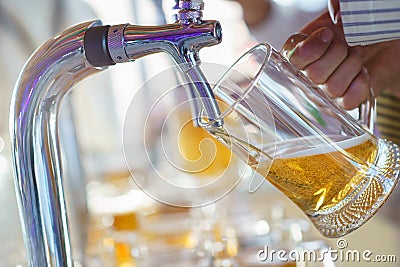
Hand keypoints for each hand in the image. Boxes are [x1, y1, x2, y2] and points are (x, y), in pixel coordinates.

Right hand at [281, 9, 399, 109]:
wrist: (382, 41)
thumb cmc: (358, 27)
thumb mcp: (345, 10)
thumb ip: (337, 5)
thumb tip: (338, 13)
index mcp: (300, 49)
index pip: (293, 58)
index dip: (313, 48)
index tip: (329, 34)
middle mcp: (308, 73)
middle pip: (315, 74)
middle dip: (338, 53)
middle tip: (347, 44)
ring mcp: (325, 91)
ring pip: (333, 87)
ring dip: (352, 67)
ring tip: (356, 57)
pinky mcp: (343, 103)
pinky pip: (347, 101)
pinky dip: (360, 84)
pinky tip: (362, 73)